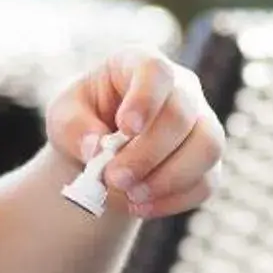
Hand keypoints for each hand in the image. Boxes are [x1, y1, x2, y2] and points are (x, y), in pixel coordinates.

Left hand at [47, 49, 226, 218]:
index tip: (125, 127)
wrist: (101, 153)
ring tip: (132, 196)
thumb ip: (73, 127)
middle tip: (114, 179)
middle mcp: (182, 88)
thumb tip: (96, 148)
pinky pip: (207, 181)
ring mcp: (202, 123)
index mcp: (141, 65)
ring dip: (168, 178)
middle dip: (147, 153)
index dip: (146, 98)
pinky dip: (174, 200)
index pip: (156, 71)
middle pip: (182, 114)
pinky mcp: (209, 161)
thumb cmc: (83, 122)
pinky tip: (141, 207)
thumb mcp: (63, 117)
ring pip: (208, 147)